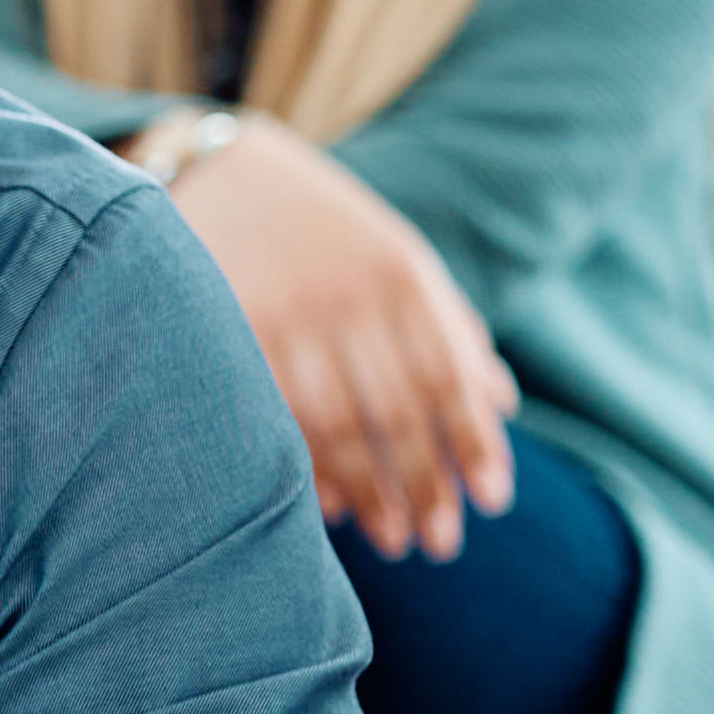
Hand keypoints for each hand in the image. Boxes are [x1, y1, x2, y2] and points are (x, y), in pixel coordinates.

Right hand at [170, 120, 515, 559]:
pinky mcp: (225, 335)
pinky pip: (276, 418)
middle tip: (439, 542)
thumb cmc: (320, 225)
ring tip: (394, 538)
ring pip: (337, 426)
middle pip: (397, 412)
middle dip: (424, 484)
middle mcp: (346, 296)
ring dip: (369, 491)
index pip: (449, 375)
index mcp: (400, 272)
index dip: (474, 442)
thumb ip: (447, 324)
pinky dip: (306, 467)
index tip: (492, 500)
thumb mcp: (394, 256)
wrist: (212, 170)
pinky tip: (327, 506)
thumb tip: (500, 404)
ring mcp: (283, 317)